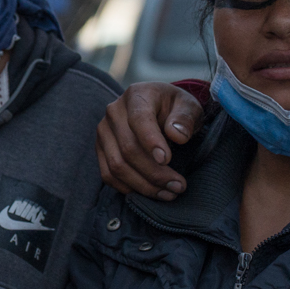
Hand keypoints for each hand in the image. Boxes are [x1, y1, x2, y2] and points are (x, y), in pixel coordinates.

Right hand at [96, 83, 203, 200]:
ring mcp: (104, 132)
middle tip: (178, 186)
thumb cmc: (175, 109)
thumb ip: (185, 117)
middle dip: (154, 173)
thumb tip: (177, 136)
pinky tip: (151, 192)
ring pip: (117, 166)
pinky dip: (129, 189)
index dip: (151, 142)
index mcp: (136, 95)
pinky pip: (108, 175)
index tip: (167, 160)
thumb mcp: (189, 106)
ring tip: (168, 193)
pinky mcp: (100, 149)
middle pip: (128, 149)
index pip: (139, 119)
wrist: (158, 110)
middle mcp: (114, 112)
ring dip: (143, 185)